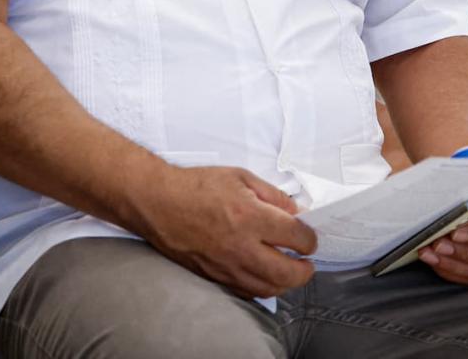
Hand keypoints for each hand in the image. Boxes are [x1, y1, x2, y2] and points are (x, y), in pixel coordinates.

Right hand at [132, 165, 317, 298]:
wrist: (158, 202)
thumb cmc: (194, 187)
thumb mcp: (239, 177)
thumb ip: (272, 195)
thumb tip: (294, 212)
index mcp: (251, 216)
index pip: (297, 237)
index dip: (309, 238)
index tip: (308, 237)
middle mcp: (241, 246)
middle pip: (288, 272)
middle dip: (305, 270)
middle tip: (307, 262)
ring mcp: (227, 265)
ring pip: (269, 288)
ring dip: (286, 283)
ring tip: (289, 272)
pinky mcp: (214, 276)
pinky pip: (246, 292)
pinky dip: (262, 288)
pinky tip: (264, 277)